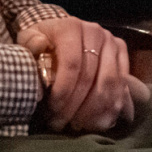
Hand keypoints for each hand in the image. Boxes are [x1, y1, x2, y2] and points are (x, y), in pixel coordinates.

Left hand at [18, 17, 137, 132]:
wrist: (63, 33)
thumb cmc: (44, 41)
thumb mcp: (29, 38)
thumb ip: (30, 43)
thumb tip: (40, 45)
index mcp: (71, 27)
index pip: (72, 64)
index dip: (63, 91)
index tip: (52, 110)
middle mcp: (95, 31)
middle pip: (90, 76)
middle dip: (75, 105)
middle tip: (60, 123)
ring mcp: (111, 41)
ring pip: (108, 82)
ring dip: (93, 109)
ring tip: (77, 124)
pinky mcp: (122, 52)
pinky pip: (122, 83)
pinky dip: (111, 104)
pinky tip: (97, 120)